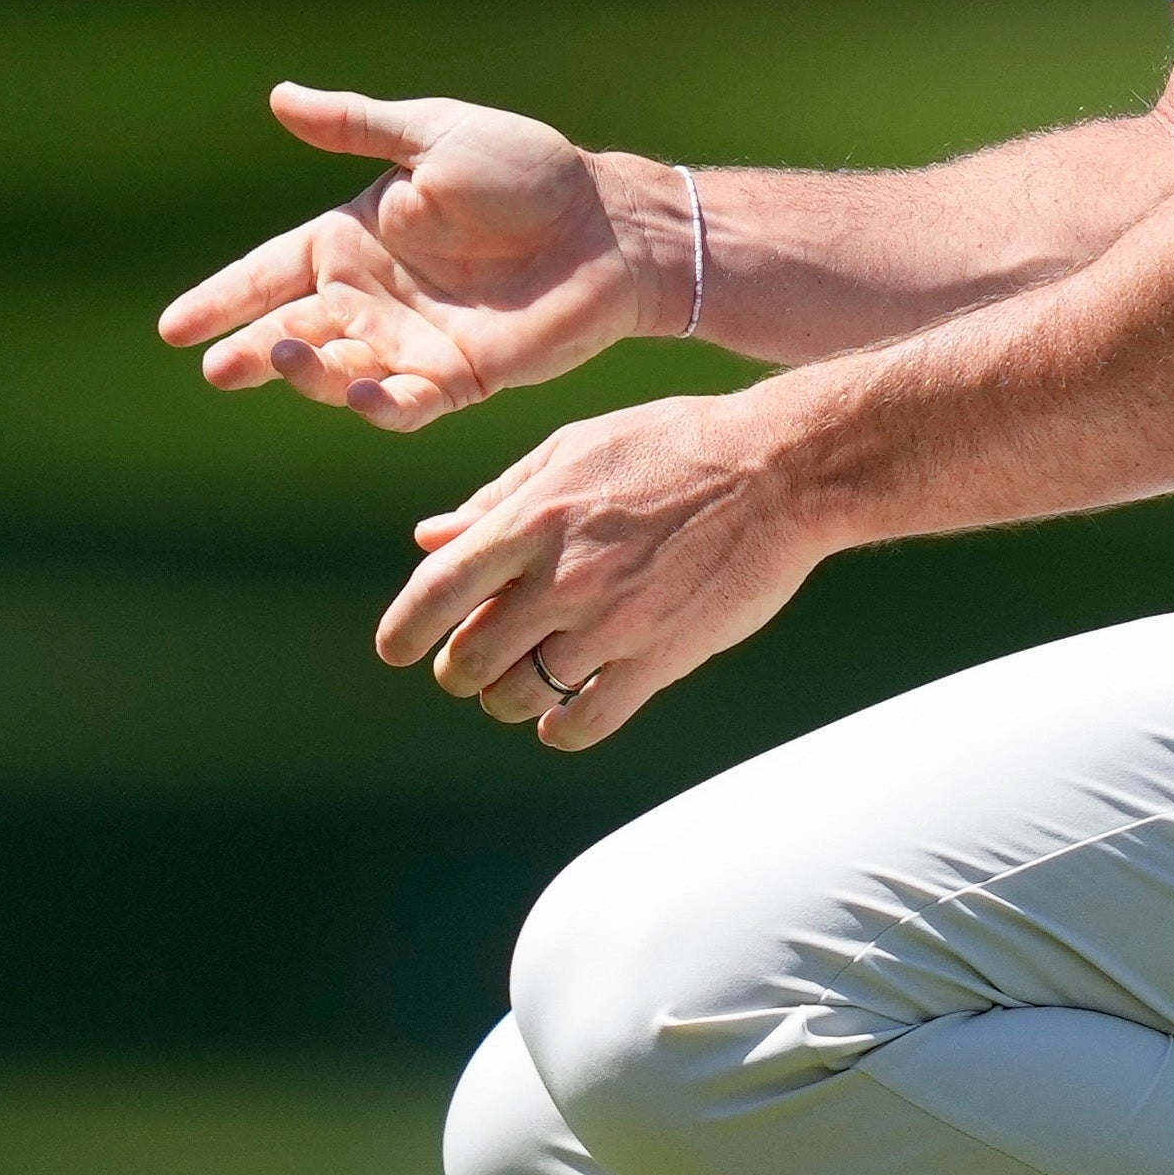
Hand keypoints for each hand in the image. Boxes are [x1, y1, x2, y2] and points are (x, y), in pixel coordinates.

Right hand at [156, 86, 662, 432]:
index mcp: (356, 237)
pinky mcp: (456, 379)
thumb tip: (278, 97)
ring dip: (307, 371)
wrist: (608, 222)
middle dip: (253, 350)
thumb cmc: (526, 169)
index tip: (173, 328)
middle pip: (294, 329)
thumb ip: (357, 129)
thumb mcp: (433, 136)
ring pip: (338, 370)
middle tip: (219, 366)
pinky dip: (377, 404)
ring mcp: (411, 342)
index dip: (224, 298)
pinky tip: (358, 392)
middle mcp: (373, 296)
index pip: (271, 271)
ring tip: (284, 356)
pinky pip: (404, 403)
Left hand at [379, 390, 825, 748]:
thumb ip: (496, 499)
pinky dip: (560, 729)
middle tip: (469, 667)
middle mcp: (562, 577)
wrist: (778, 470)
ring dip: (506, 699)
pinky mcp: (661, 658)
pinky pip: (586, 721)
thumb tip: (428, 537)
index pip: (437, 591)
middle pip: (471, 655)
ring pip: (519, 696)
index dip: (403, 630)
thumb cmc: (672, 445)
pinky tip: (560, 718)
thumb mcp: (572, 449)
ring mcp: (611, 623)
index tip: (395, 650)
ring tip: (516, 687)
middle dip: (459, 669)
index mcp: (532, 518)